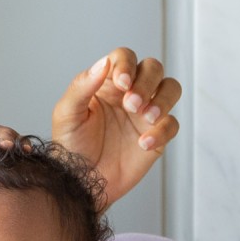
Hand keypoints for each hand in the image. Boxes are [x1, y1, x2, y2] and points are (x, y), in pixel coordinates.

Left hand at [52, 48, 181, 209]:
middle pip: (153, 68)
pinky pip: (172, 125)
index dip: (126, 65)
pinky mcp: (157, 136)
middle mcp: (129, 93)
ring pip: (171, 89)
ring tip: (145, 117)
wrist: (80, 183)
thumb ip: (82, 86)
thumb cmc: (70, 146)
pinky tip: (143, 143)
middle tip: (131, 104)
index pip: (124, 58)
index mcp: (107, 83)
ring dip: (162, 99)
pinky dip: (162, 131)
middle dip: (147, 82)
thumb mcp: (67, 114)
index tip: (122, 83)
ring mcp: (145, 114)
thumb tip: (104, 62)